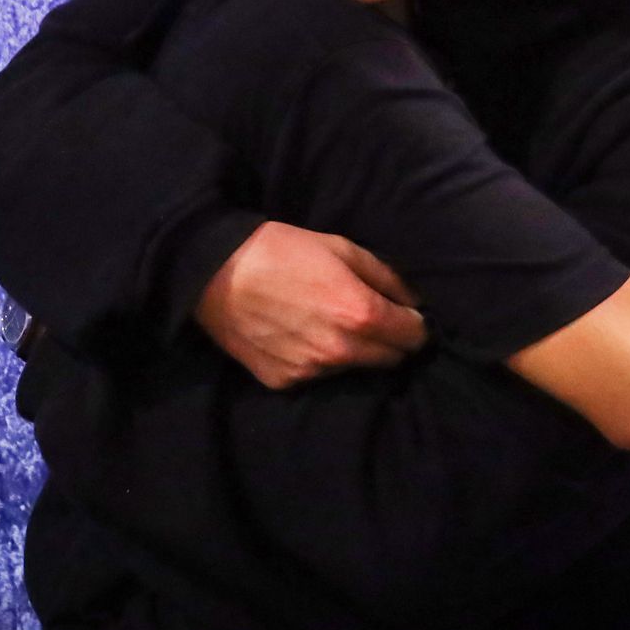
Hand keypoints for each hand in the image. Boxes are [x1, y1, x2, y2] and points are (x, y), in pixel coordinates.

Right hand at [194, 222, 426, 387]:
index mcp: (360, 314)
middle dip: (390, 341)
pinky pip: (317, 376)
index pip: (414, 337)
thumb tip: (414, 300)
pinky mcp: (284, 381)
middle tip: (371, 319)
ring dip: (353, 351)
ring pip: (354, 369)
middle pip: (390, 360)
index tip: (405, 314)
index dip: (415, 324)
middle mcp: (341, 351)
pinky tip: (300, 334)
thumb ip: (385, 276)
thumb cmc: (282, 250)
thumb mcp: (341, 247)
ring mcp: (311, 371)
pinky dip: (318, 359)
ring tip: (328, 323)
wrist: (215, 272)